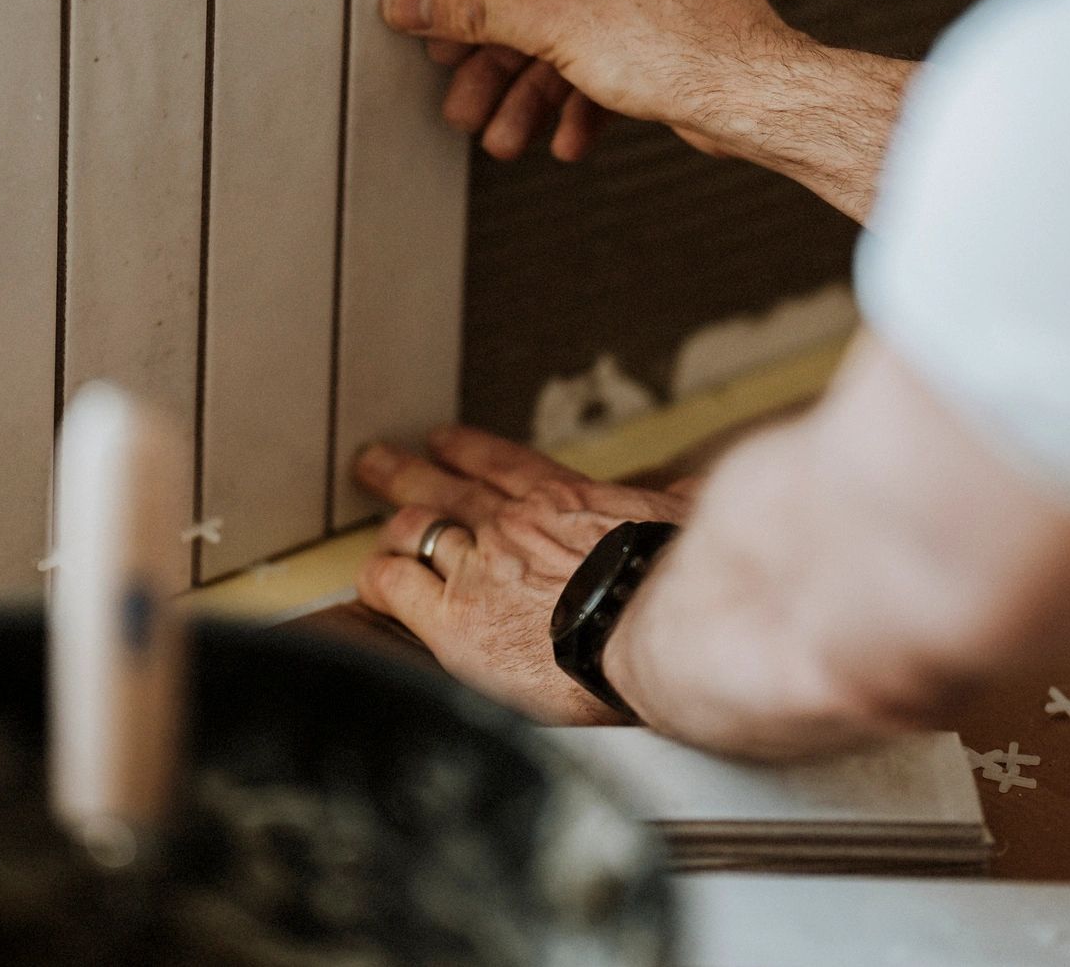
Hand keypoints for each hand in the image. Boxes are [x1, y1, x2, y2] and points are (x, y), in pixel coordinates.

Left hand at [352, 425, 694, 724]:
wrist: (654, 628)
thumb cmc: (679, 583)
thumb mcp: (689, 521)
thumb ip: (680, 503)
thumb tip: (695, 494)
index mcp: (567, 501)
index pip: (504, 465)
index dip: (467, 451)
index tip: (443, 442)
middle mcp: (513, 525)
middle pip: (445, 488)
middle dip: (405, 473)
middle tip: (376, 462)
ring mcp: (478, 567)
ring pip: (413, 530)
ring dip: (391, 529)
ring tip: (375, 530)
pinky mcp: (454, 619)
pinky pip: (394, 586)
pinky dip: (378, 580)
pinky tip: (374, 584)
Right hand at [380, 0, 812, 163]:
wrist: (754, 92)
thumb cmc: (676, 41)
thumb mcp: (543, 18)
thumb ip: (466, 7)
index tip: (437, 37)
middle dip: (497, 63)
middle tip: (465, 102)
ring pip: (567, 33)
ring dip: (532, 92)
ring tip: (507, 136)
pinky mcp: (668, 23)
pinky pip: (605, 53)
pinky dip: (580, 95)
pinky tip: (568, 136)